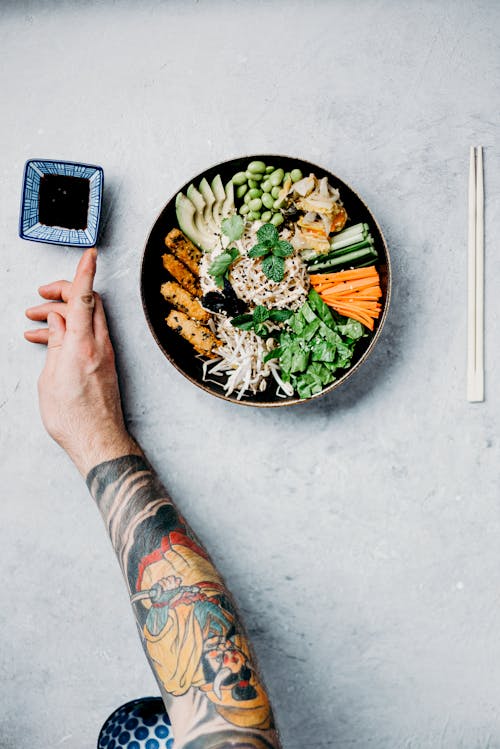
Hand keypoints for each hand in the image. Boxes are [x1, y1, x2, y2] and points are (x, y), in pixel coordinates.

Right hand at [24, 248, 139, 475]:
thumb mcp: (52, 377)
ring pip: (88, 318)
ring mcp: (106, 353)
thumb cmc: (73, 417)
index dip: (85, 272)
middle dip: (64, 292)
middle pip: (88, 302)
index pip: (85, 298)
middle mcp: (100, 345)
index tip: (90, 253)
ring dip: (63, 313)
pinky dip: (71, 330)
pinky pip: (90, 335)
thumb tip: (57, 320)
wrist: (98, 441)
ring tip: (35, 324)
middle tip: (41, 297)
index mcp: (83, 346)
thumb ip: (55, 343)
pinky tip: (50, 340)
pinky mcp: (106, 362)